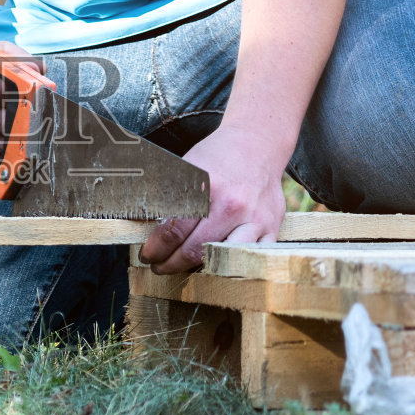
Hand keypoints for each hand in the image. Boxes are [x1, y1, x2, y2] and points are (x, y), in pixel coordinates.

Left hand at [139, 123, 287, 273]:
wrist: (258, 145)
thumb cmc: (218, 157)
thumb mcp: (187, 167)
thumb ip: (168, 196)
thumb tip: (142, 224)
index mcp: (208, 187)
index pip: (174, 229)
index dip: (156, 248)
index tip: (148, 254)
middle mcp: (233, 206)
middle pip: (195, 249)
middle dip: (170, 263)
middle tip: (158, 266)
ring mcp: (256, 219)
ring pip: (222, 259)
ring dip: (197, 269)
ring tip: (182, 268)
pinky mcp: (272, 228)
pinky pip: (249, 258)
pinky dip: (229, 266)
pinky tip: (212, 265)